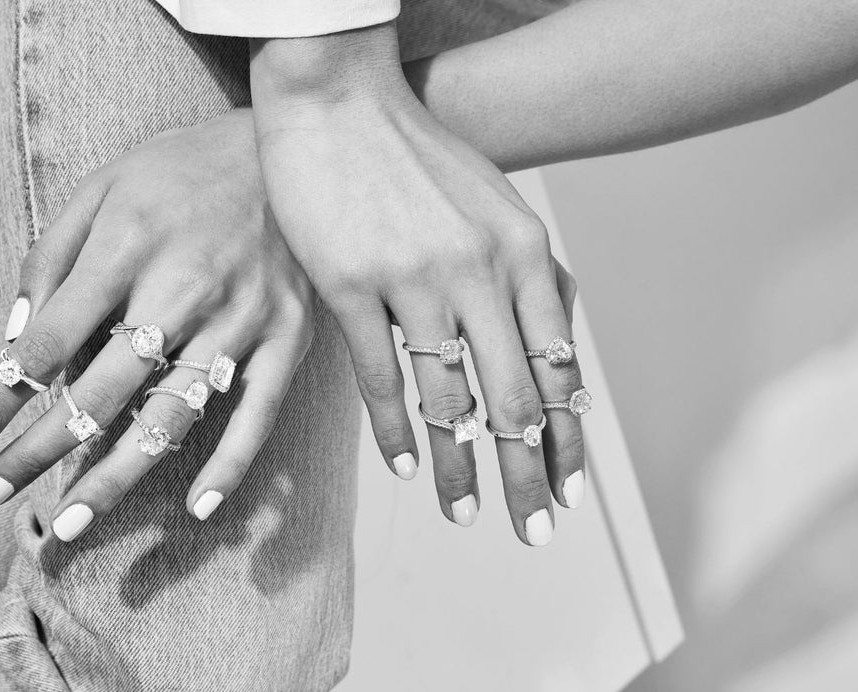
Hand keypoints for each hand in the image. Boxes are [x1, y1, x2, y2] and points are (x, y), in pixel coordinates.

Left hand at [0, 109, 314, 538]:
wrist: (286, 145)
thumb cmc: (185, 168)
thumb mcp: (103, 185)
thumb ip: (53, 256)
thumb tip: (16, 338)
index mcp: (129, 244)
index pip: (49, 341)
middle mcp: (184, 287)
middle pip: (101, 389)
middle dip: (39, 449)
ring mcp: (242, 317)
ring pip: (173, 414)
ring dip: (116, 475)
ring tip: (69, 524)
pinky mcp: (289, 336)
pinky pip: (260, 412)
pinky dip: (231, 465)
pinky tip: (199, 508)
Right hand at [251, 24, 584, 544]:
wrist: (342, 104)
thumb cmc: (421, 160)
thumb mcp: (497, 205)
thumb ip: (530, 273)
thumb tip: (557, 343)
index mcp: (522, 252)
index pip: (556, 366)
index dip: (564, 434)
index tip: (568, 487)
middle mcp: (477, 270)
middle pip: (513, 396)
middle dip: (527, 471)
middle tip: (533, 529)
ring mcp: (413, 278)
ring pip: (448, 394)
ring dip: (458, 462)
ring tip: (464, 511)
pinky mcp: (350, 284)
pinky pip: (379, 373)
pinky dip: (394, 426)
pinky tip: (404, 463)